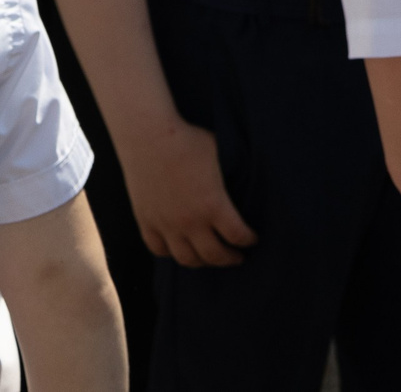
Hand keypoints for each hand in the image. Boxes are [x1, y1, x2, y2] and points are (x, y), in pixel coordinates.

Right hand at [123, 116, 255, 266]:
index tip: (253, 239)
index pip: (237, 235)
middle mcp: (189, 221)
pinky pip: (159, 250)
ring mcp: (165, 225)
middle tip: (238, 257)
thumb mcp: (222, 155)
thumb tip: (249, 182)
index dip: (249, 240)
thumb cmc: (189, 141)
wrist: (149, 137)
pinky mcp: (146, 222)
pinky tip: (181, 250)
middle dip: (230, 258)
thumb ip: (235, 176)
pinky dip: (172, 254)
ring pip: (186, 259)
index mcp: (213, 205)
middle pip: (214, 255)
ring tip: (211, 258)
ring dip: (203, 263)